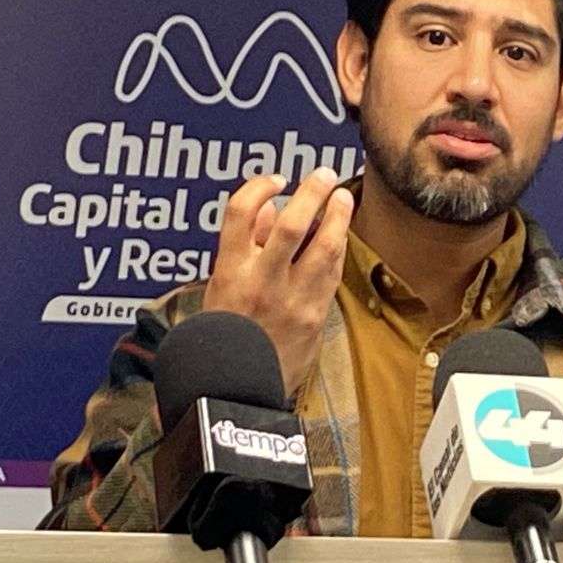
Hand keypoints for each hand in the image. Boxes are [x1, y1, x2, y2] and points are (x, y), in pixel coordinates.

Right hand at [202, 167, 354, 396]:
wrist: (236, 386)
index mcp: (229, 271)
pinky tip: (339, 236)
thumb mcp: (220, 286)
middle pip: (291, 224)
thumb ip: (244, 245)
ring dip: (338, 217)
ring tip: (342, 199)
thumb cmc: (224, 333)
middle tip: (323, 176)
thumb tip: (270, 208)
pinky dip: (337, 250)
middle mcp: (261, 282)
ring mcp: (291, 300)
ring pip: (324, 247)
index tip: (275, 180)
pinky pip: (331, 274)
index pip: (239, 213)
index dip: (259, 188)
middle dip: (312, 193)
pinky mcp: (314, 316)